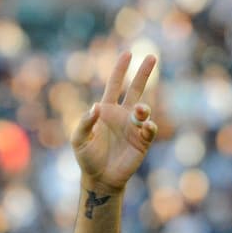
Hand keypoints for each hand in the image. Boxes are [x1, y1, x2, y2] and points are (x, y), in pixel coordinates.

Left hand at [71, 51, 158, 194]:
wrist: (100, 179)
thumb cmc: (87, 158)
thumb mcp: (79, 140)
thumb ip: (85, 122)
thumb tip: (96, 106)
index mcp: (106, 111)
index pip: (115, 85)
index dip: (120, 69)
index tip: (128, 53)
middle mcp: (122, 115)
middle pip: (135, 89)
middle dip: (143, 73)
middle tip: (152, 56)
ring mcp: (133, 127)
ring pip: (144, 109)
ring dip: (143, 108)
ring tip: (139, 110)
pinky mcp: (142, 141)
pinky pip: (149, 129)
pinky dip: (149, 126)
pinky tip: (145, 126)